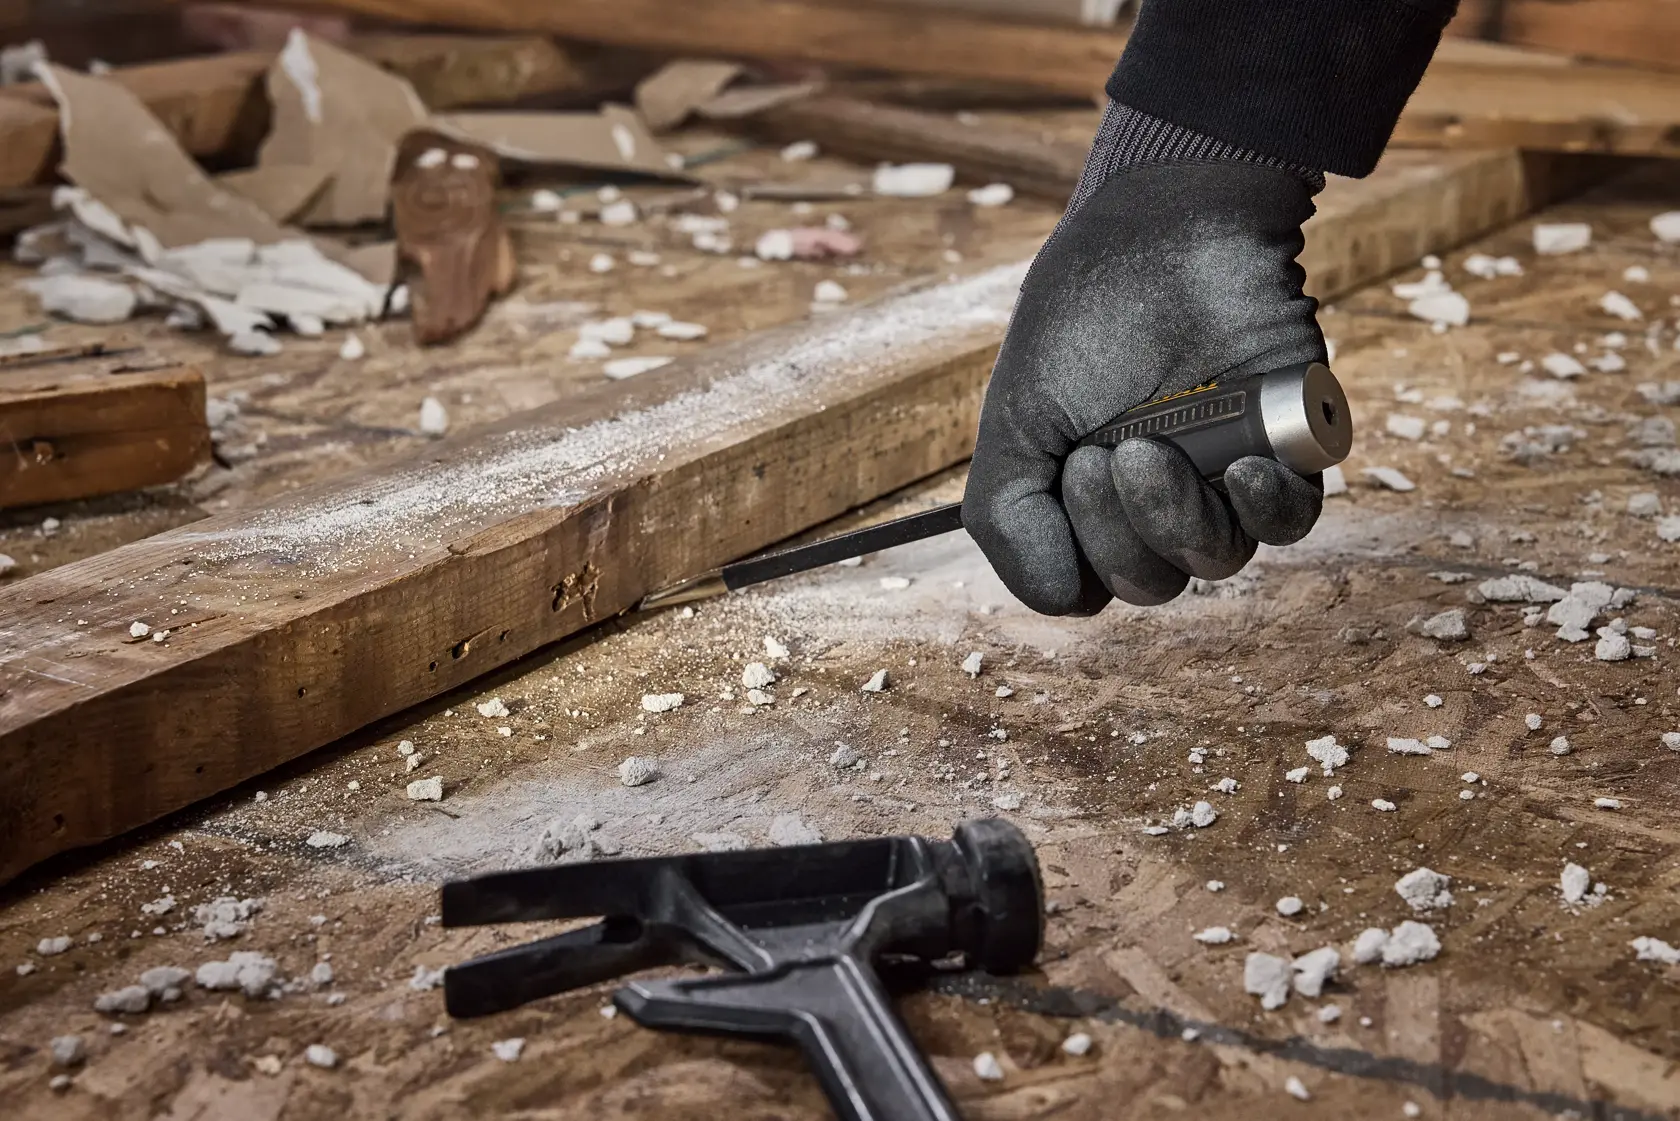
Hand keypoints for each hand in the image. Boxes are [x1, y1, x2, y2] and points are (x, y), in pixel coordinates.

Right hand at [962, 161, 1328, 614]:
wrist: (1168, 225)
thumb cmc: (1085, 313)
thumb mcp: (1014, 417)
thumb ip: (1007, 515)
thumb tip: (1064, 602)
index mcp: (1088, 494)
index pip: (1085, 584)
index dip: (1071, 560)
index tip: (1064, 478)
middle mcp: (1155, 495)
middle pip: (1147, 582)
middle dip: (1118, 532)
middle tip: (1108, 450)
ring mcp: (1221, 475)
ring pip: (1212, 560)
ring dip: (1177, 517)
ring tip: (1155, 448)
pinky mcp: (1289, 450)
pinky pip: (1288, 524)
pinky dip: (1264, 509)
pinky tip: (1242, 468)